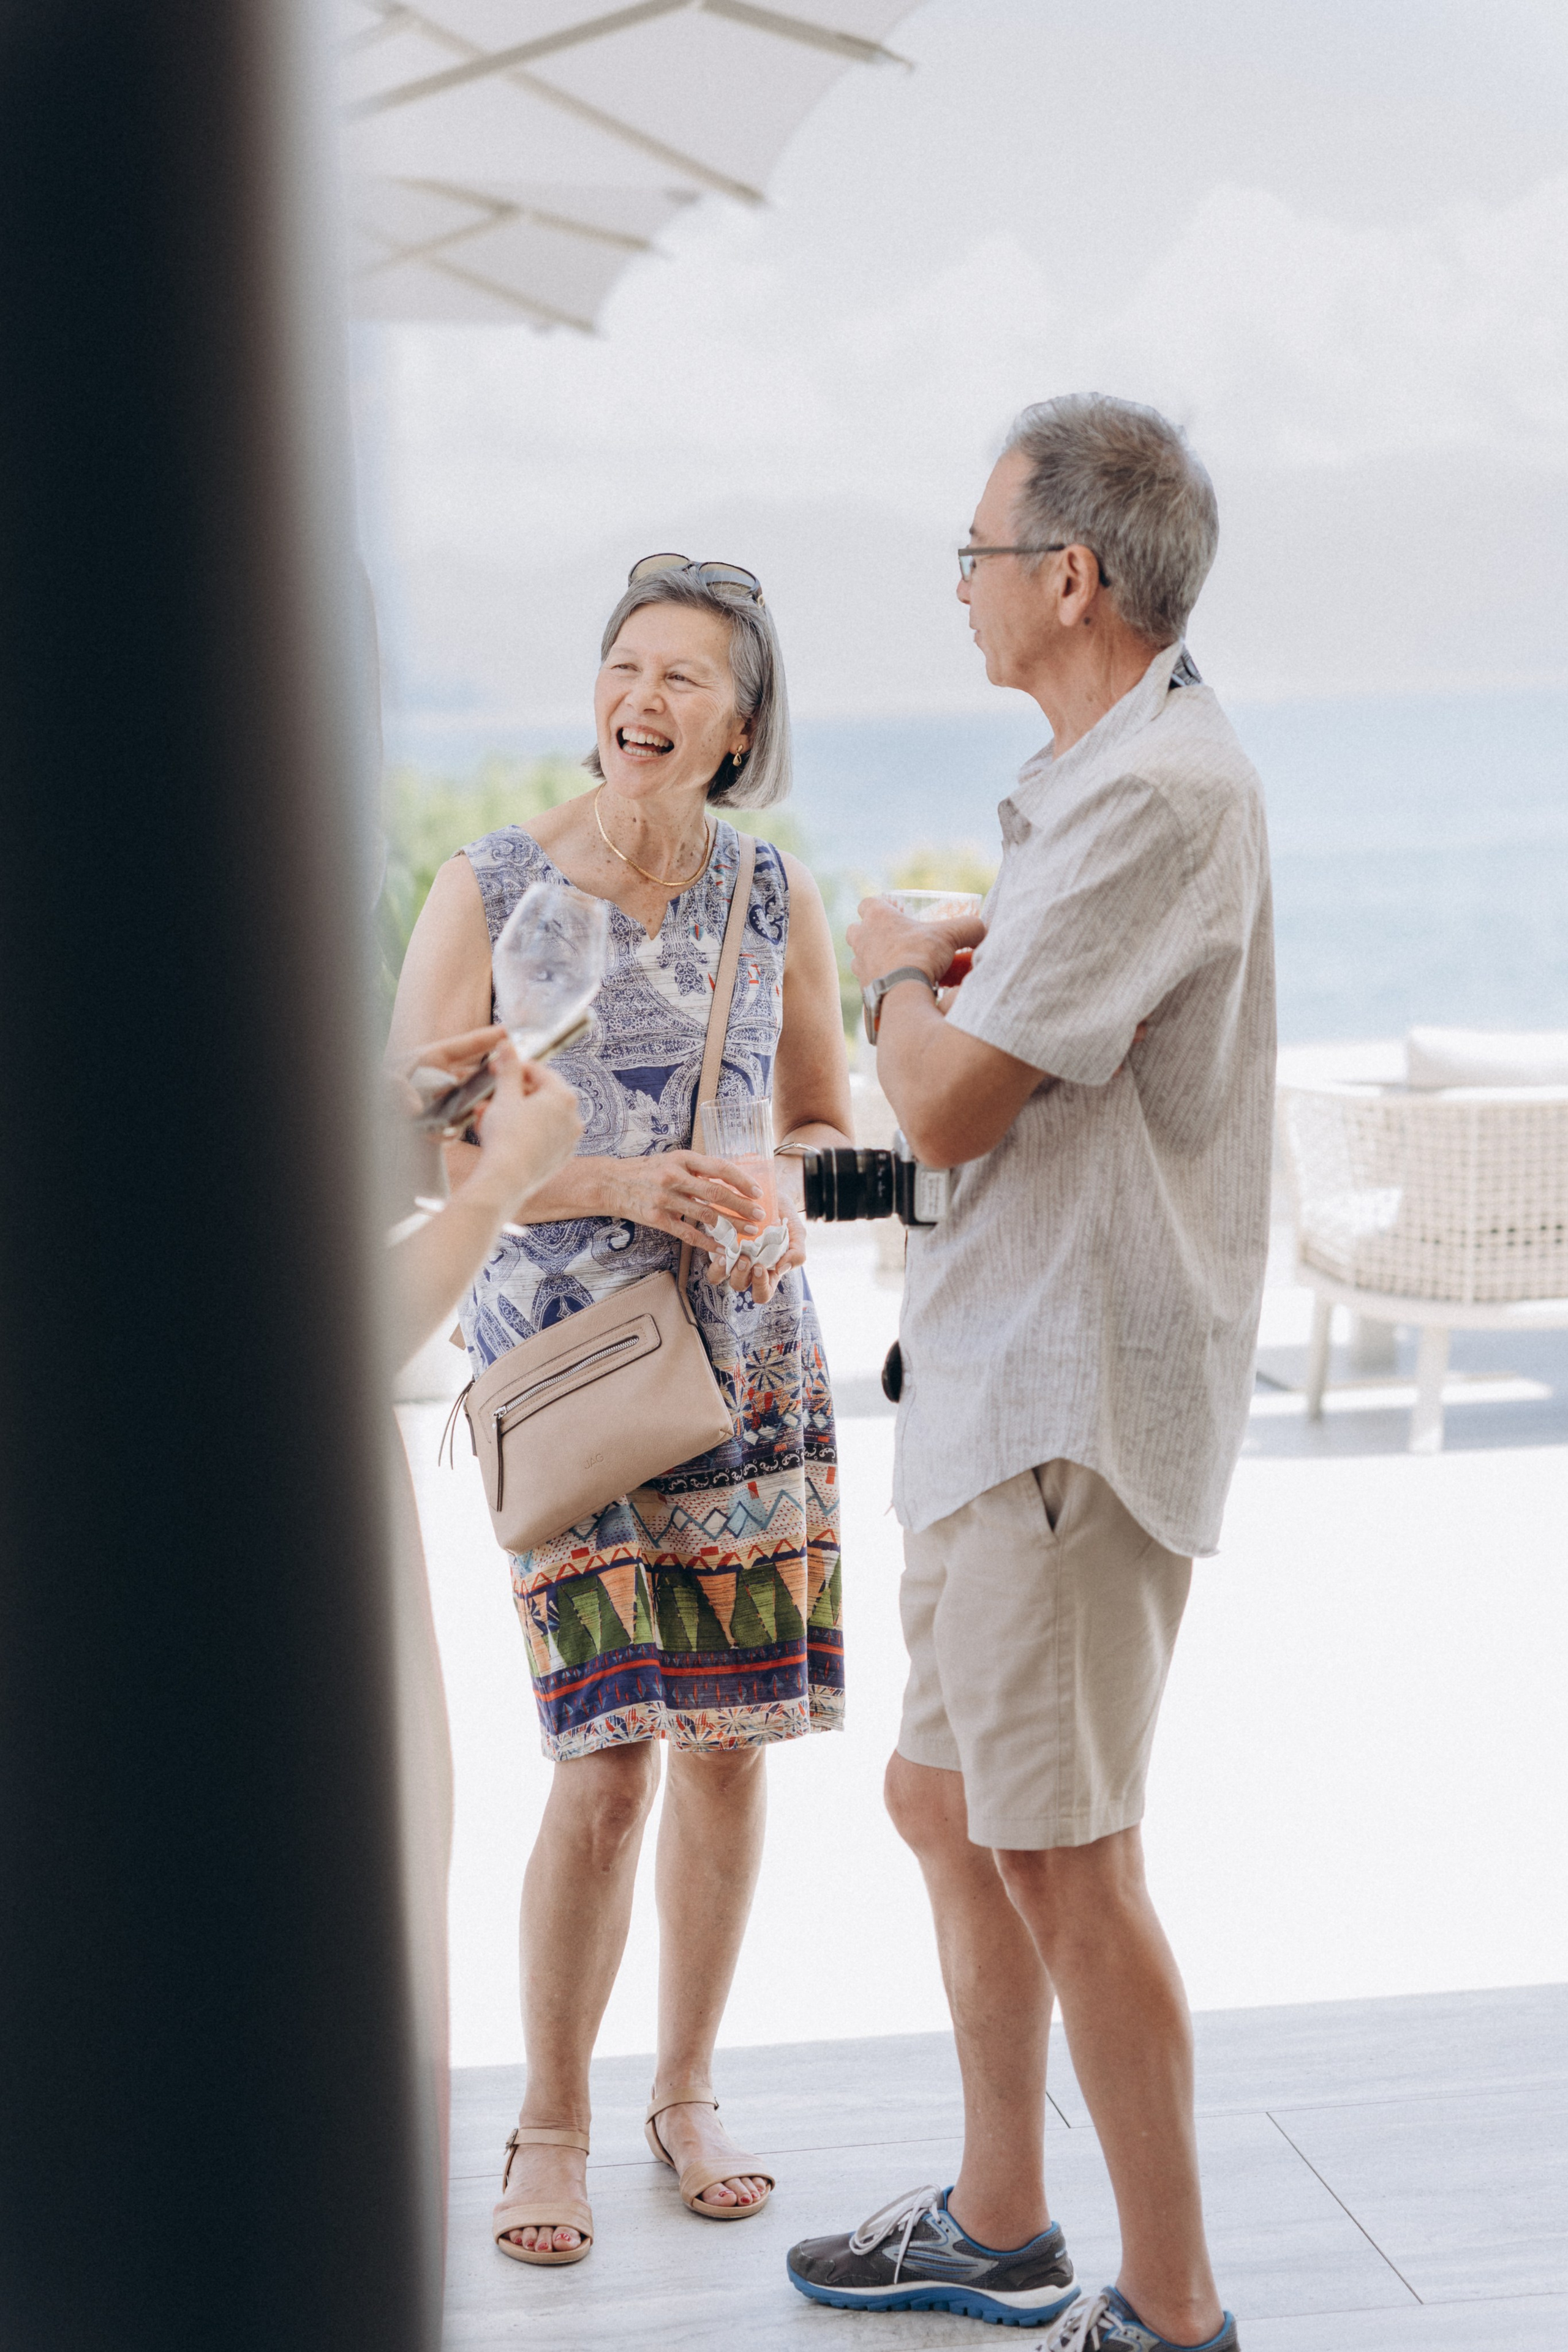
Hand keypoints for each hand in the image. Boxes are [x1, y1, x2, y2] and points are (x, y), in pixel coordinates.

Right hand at [461, 1046, 581, 1215]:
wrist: (507, 1179)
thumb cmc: (506, 1135)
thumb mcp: (504, 1096)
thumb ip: (508, 1068)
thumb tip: (508, 1044)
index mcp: (563, 1096)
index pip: (539, 1070)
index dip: (513, 1067)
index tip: (496, 1070)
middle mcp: (573, 1116)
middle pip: (541, 1094)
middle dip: (512, 1093)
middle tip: (490, 1096)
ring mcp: (569, 1139)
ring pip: (540, 1117)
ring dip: (516, 1113)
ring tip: (489, 1117)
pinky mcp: (561, 1158)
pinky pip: (542, 1138)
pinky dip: (525, 1132)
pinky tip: (502, 1136)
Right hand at [607, 1150, 766, 1248]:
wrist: (612, 1182)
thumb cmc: (648, 1170)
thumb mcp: (672, 1159)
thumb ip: (698, 1168)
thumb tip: (731, 1179)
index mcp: (682, 1158)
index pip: (719, 1168)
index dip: (741, 1181)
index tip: (758, 1192)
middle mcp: (673, 1177)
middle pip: (716, 1193)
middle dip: (742, 1206)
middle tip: (759, 1215)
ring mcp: (664, 1199)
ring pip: (705, 1216)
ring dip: (731, 1226)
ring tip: (748, 1232)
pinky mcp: (657, 1219)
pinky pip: (688, 1233)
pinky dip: (708, 1242)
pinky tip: (722, 1247)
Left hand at [705, 1203, 805, 1305]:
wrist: (770, 1191)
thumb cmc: (785, 1215)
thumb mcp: (797, 1232)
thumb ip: (797, 1252)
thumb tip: (782, 1268)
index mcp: (768, 1271)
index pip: (763, 1293)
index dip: (760, 1286)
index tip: (760, 1267)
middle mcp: (747, 1267)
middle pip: (739, 1285)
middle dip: (741, 1275)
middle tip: (745, 1258)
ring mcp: (731, 1256)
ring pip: (719, 1276)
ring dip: (722, 1269)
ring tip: (729, 1253)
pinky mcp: (718, 1243)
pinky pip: (710, 1255)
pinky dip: (713, 1252)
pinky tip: (721, 1241)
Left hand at [846, 898, 985, 990]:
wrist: (903, 993)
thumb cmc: (921, 956)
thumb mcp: (950, 936)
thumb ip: (969, 927)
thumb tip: (980, 929)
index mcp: (877, 918)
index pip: (867, 903)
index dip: (880, 906)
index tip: (895, 913)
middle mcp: (862, 939)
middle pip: (856, 929)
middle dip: (870, 932)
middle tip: (891, 938)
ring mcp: (859, 964)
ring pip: (859, 956)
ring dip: (873, 957)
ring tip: (894, 963)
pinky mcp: (862, 988)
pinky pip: (866, 981)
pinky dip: (878, 981)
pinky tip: (894, 985)